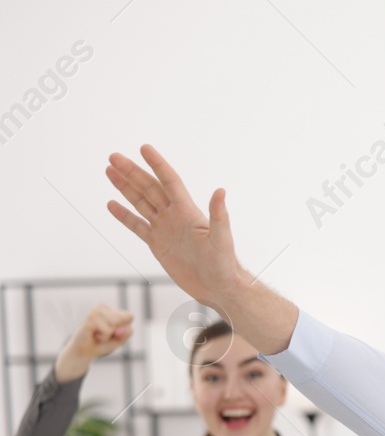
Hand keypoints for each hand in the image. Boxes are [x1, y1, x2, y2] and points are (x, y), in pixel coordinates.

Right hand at [56, 305, 133, 381]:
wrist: (85, 352)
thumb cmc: (103, 344)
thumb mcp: (120, 340)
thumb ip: (126, 334)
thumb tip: (127, 329)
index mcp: (111, 310)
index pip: (130, 316)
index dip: (124, 328)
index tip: (114, 332)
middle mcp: (103, 307)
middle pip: (123, 320)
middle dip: (116, 332)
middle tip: (104, 334)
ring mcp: (95, 311)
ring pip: (115, 324)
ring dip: (108, 335)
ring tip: (99, 335)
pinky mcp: (90, 318)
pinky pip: (107, 330)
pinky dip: (103, 337)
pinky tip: (94, 335)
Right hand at [104, 145, 297, 352]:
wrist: (217, 288)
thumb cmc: (224, 264)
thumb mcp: (222, 238)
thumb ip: (219, 215)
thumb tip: (221, 191)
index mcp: (188, 211)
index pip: (170, 181)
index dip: (158, 165)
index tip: (144, 148)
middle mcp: (175, 216)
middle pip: (150, 188)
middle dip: (132, 172)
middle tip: (114, 156)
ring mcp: (165, 229)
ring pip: (141, 203)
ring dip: (125, 187)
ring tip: (109, 170)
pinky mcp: (157, 244)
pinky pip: (137, 226)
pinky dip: (124, 215)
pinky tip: (111, 204)